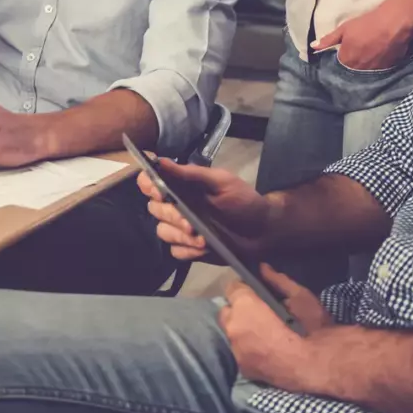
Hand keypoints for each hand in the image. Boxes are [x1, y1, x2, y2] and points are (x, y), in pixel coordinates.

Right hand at [136, 158, 271, 260]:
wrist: (264, 232)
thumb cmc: (244, 202)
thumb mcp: (222, 182)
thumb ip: (192, 174)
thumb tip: (162, 161)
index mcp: (183, 187)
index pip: (151, 182)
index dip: (148, 186)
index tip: (159, 192)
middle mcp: (178, 206)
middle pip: (154, 209)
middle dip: (171, 216)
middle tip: (191, 223)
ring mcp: (182, 229)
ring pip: (162, 232)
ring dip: (180, 236)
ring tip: (203, 240)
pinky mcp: (190, 249)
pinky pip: (176, 251)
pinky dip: (188, 251)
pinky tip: (203, 249)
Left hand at [218, 266, 332, 392]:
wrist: (318, 366)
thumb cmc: (311, 326)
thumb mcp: (300, 296)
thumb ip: (278, 280)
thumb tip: (263, 268)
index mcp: (245, 306)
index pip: (232, 288)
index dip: (244, 289)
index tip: (255, 293)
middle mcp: (233, 327)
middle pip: (226, 312)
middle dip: (239, 310)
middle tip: (259, 313)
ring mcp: (236, 350)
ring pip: (232, 334)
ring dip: (242, 331)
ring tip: (263, 334)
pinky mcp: (243, 368)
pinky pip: (240, 352)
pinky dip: (248, 349)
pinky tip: (264, 351)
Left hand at [312, 0, 412, 71]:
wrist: (393, 24)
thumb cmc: (366, 24)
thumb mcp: (344, 29)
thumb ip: (328, 40)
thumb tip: (313, 47)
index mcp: (346, 60)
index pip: (338, 68)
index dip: (338, 63)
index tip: (340, 58)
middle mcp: (359, 69)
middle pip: (351, 73)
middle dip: (350, 68)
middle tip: (354, 57)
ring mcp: (374, 71)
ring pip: (364, 74)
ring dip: (362, 69)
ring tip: (365, 59)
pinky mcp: (388, 69)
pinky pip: (378, 73)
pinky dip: (375, 68)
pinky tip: (377, 60)